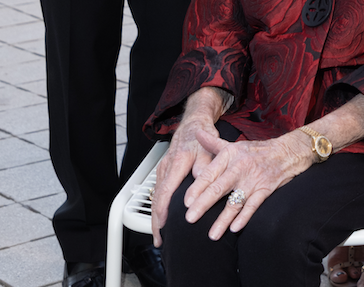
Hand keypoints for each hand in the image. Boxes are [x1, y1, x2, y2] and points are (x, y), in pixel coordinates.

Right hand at [150, 118, 218, 245]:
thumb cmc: (202, 137)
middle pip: (157, 198)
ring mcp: (162, 169)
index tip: (163, 225)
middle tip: (159, 239)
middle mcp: (166, 167)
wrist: (193, 123)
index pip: (166, 190)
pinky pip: (157, 193)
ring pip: (155, 197)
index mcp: (177, 162)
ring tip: (159, 235)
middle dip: (155, 221)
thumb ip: (204, 166)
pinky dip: (157, 208)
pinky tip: (160, 219)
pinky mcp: (163, 171)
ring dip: (155, 217)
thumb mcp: (208, 150)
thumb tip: (200, 182)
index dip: (163, 210)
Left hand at [180, 128, 313, 240]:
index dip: (197, 188)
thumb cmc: (256, 151)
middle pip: (219, 188)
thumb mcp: (233, 145)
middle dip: (203, 204)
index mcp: (229, 156)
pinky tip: (235, 228)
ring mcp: (253, 180)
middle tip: (190, 218)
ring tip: (212, 234)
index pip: (209, 173)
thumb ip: (213, 143)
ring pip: (235, 202)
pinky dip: (244, 217)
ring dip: (223, 219)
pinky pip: (253, 205)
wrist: (287, 152)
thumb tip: (197, 133)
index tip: (186, 201)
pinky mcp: (265, 190)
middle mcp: (240, 168)